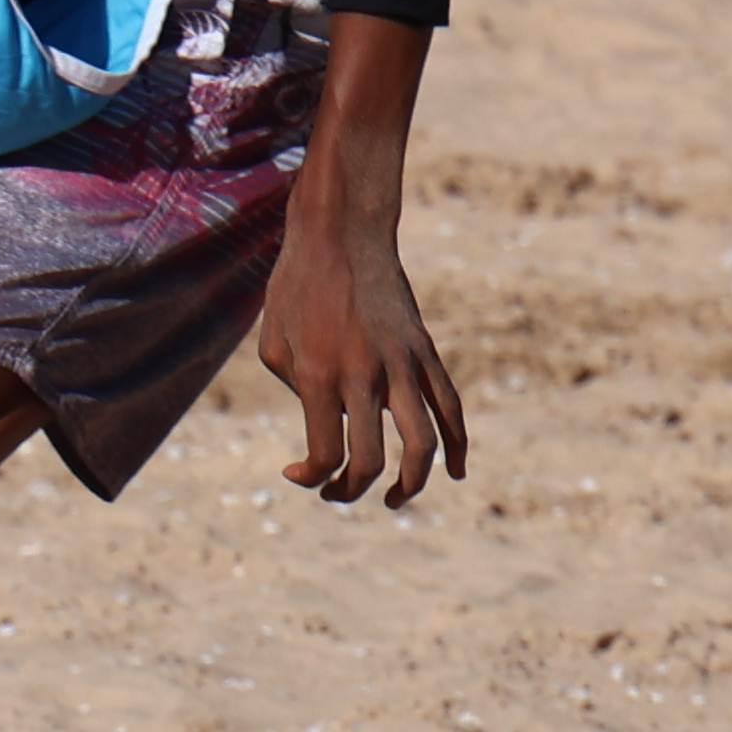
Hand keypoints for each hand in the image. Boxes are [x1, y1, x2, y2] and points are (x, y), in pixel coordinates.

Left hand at [253, 205, 462, 507]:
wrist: (341, 233)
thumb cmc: (295, 285)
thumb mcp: (273, 341)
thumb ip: (295, 388)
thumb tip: (325, 419)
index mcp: (318, 375)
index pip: (325, 453)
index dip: (311, 477)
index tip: (296, 474)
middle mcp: (362, 375)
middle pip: (371, 460)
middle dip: (352, 490)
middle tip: (336, 492)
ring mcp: (400, 364)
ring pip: (422, 443)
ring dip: (413, 483)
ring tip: (396, 498)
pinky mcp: (424, 352)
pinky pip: (450, 406)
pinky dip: (458, 444)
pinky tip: (456, 471)